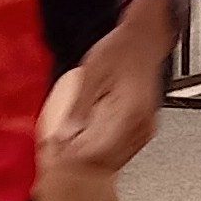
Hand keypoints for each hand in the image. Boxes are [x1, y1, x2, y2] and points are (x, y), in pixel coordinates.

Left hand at [43, 0, 181, 172]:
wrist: (144, 39)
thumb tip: (64, 135)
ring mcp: (145, 129)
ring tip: (69, 148)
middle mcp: (142, 126)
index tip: (55, 154)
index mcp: (129, 113)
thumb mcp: (92, 74)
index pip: (99, 152)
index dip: (73, 157)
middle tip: (57, 154)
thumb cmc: (121, 49)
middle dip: (80, 161)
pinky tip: (87, 142)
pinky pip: (123, 149)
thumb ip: (79, 108)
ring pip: (116, 159)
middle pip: (108, 161)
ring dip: (91, 158)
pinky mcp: (143, 127)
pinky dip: (104, 150)